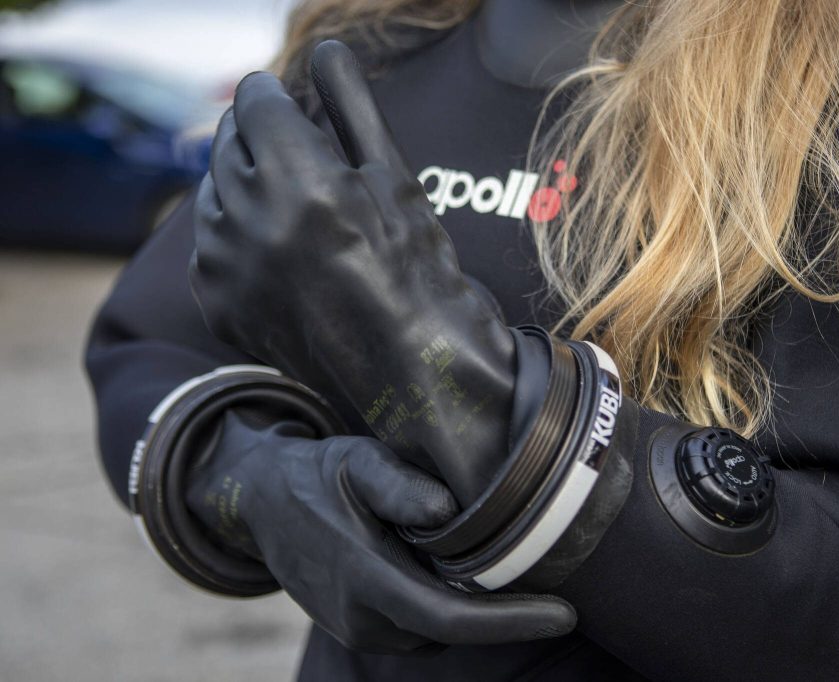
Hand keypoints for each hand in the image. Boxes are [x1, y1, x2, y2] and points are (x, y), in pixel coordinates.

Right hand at [185, 410, 576, 652]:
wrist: (263, 502)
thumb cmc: (318, 475)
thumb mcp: (357, 461)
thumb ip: (399, 486)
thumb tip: (448, 511)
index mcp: (365, 578)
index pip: (450, 619)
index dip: (511, 622)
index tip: (565, 613)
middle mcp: (363, 618)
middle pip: (455, 630)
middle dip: (508, 614)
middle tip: (559, 584)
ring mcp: (360, 630)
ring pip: (439, 632)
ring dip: (473, 606)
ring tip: (496, 559)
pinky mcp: (361, 630)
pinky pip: (421, 628)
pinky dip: (447, 604)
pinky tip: (454, 568)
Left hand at [190, 41, 519, 504]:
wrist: (411, 368)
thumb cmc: (417, 269)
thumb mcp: (394, 178)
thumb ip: (352, 107)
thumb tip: (325, 50)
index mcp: (300, 181)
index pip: (256, 102)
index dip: (274, 95)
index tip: (288, 101)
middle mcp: (252, 222)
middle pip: (227, 143)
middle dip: (256, 136)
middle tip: (291, 150)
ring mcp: (229, 268)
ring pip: (211, 194)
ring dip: (240, 185)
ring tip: (290, 207)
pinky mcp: (219, 304)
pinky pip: (209, 247)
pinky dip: (234, 236)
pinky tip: (277, 250)